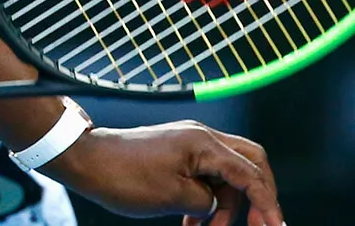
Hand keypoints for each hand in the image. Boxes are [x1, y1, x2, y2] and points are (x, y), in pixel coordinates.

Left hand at [42, 121, 282, 225]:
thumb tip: (214, 204)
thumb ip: (207, 201)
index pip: (252, 173)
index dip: (268, 204)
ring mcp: (189, 142)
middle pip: (249, 164)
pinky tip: (195, 224)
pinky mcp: (177, 152)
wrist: (86, 160)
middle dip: (257, 199)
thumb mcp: (173, 198)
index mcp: (204, 143)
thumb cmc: (124, 176)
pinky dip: (206, 200)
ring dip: (224, 207)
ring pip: (226, 176)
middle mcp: (201, 137)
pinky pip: (205, 176)